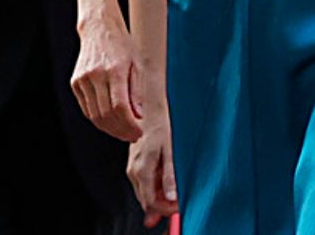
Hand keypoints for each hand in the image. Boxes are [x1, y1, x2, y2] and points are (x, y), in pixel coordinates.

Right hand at [72, 7, 142, 141]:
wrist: (99, 29)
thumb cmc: (123, 47)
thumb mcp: (137, 66)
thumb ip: (137, 93)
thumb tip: (138, 118)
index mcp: (114, 70)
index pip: (120, 108)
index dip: (129, 125)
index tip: (139, 133)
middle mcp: (95, 76)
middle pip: (106, 115)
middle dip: (120, 130)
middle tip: (132, 136)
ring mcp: (82, 80)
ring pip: (94, 115)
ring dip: (109, 128)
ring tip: (123, 132)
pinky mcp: (75, 83)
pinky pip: (87, 108)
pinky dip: (99, 119)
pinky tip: (111, 121)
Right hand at [126, 87, 179, 225]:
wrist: (150, 104)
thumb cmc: (163, 123)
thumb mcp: (172, 150)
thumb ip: (171, 176)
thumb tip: (173, 197)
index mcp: (142, 170)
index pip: (151, 203)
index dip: (167, 209)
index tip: (181, 206)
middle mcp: (134, 171)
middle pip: (147, 201)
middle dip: (164, 206)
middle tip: (181, 201)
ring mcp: (133, 166)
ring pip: (145, 193)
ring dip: (160, 196)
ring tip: (177, 189)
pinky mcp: (135, 162)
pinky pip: (145, 182)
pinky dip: (156, 187)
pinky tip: (167, 180)